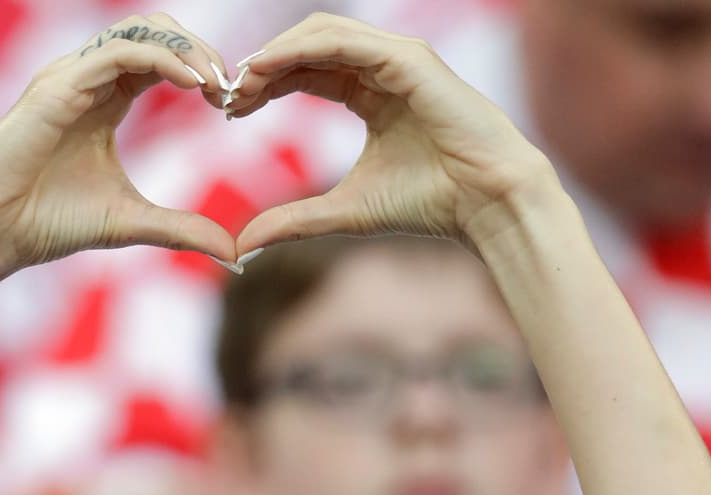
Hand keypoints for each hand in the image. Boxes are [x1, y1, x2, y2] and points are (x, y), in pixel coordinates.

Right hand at [0, 14, 235, 292]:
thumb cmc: (45, 223)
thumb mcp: (129, 223)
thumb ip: (181, 230)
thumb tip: (233, 252)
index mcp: (104, 100)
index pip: (162, 59)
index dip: (202, 70)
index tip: (231, 105)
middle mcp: (88, 79)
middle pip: (156, 32)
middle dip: (201, 51)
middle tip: (232, 89)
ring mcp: (70, 76)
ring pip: (140, 31)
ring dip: (188, 50)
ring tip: (218, 85)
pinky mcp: (58, 86)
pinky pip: (119, 52)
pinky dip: (162, 60)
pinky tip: (193, 85)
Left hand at [228, 14, 558, 254]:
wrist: (482, 202)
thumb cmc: (427, 204)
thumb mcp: (343, 211)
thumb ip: (293, 220)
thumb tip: (243, 244)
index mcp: (369, 93)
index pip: (306, 72)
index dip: (265, 86)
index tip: (231, 112)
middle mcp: (381, 67)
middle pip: (307, 47)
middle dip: (263, 67)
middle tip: (227, 97)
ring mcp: (396, 57)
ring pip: (322, 34)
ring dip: (276, 53)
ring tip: (242, 83)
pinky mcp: (408, 58)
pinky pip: (344, 41)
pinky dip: (301, 49)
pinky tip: (268, 69)